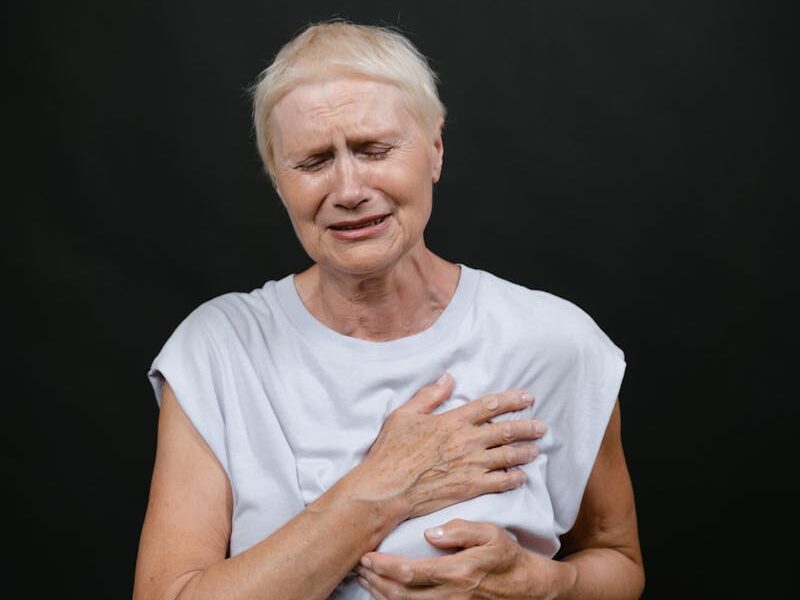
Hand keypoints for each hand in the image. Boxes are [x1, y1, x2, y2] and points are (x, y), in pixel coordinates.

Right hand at [353, 374, 546, 520]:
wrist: (386, 489)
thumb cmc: (391, 451)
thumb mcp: (404, 415)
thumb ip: (429, 396)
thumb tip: (448, 378)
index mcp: (452, 421)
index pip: (489, 406)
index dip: (511, 400)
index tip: (527, 398)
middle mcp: (467, 441)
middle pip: (505, 431)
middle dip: (527, 427)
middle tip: (541, 427)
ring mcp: (471, 465)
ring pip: (508, 456)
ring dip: (525, 452)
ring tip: (536, 449)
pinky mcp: (470, 487)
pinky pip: (500, 482)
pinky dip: (514, 478)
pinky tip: (521, 477)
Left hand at [356, 519, 563, 599]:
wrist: (527, 587)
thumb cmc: (507, 556)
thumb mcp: (491, 534)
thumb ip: (460, 530)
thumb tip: (430, 533)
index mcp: (457, 572)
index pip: (410, 572)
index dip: (384, 566)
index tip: (367, 556)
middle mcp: (450, 594)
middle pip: (401, 594)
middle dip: (375, 581)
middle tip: (359, 566)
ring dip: (381, 593)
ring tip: (365, 578)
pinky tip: (385, 592)